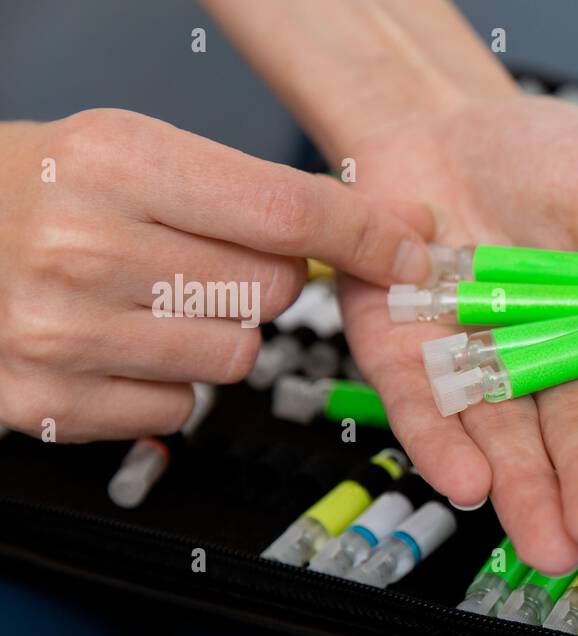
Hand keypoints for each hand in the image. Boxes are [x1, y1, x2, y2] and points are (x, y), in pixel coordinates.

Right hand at [0, 108, 433, 440]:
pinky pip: (178, 409)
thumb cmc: (31, 193)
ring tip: (149, 302)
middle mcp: (87, 248)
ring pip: (234, 359)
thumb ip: (246, 191)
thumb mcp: (127, 151)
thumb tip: (379, 230)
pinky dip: (167, 384)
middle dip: (263, 282)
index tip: (408, 250)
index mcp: (116, 163)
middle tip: (204, 262)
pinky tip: (118, 346)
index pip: (285, 211)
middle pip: (270, 293)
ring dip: (216, 338)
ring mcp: (66, 334)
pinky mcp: (51, 403)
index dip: (363, 235)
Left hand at [337, 93, 577, 573]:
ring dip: (524, 491)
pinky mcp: (406, 361)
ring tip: (548, 544)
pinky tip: (470, 485)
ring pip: (503, 439)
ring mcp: (478, 369)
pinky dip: (443, 445)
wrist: (440, 121)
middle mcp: (549, 366)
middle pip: (574, 433)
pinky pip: (424, 407)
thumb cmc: (548, 156)